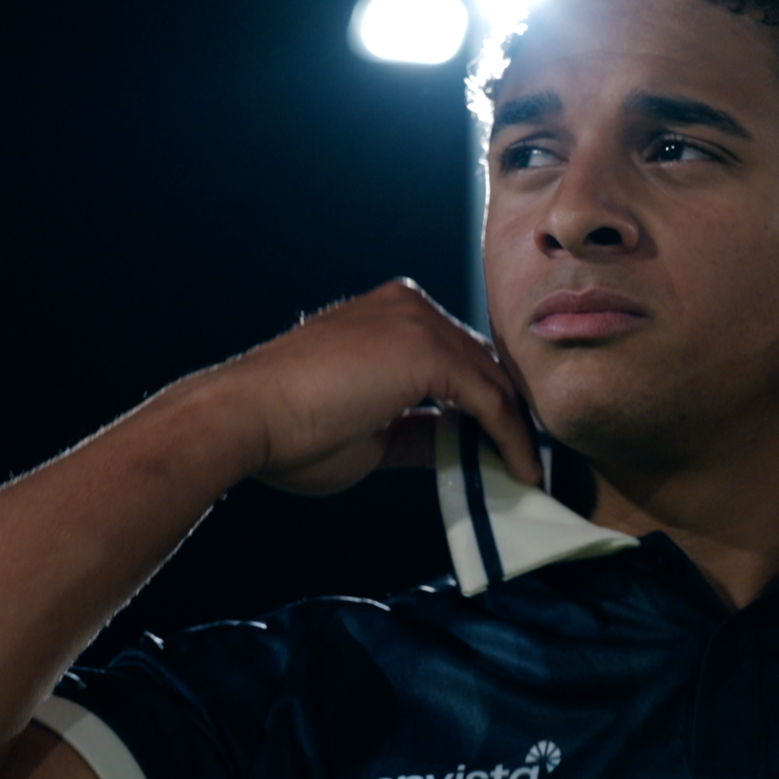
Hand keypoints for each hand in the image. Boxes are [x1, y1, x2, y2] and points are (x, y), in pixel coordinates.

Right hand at [199, 279, 542, 496]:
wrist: (244, 419)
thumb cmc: (287, 431)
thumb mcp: (370, 434)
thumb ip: (418, 432)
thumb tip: (457, 447)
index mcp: (390, 315)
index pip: (458, 358)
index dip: (487, 404)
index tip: (506, 446)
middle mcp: (409, 306)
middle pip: (483, 363)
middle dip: (512, 413)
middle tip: (533, 459)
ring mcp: (420, 322)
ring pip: (493, 380)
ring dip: (518, 429)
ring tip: (533, 472)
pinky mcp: (428, 351)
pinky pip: (490, 400)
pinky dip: (512, 437)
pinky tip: (521, 469)